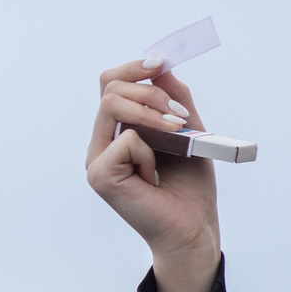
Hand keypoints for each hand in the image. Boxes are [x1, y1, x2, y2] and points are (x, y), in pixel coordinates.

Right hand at [85, 58, 221, 291]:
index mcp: (117, 130)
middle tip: (181, 116)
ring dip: (152, 113)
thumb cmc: (189, 185)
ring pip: (111, 104)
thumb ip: (175, 99)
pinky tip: (155, 176)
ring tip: (178, 134)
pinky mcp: (100, 176)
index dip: (133, 67)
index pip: (111, 83)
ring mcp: (96, 160)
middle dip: (150, 90)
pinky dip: (150, 151)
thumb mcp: (189, 131)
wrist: (194, 227)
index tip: (159, 63)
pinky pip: (126, 140)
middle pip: (110, 87)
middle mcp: (101, 143)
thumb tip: (161, 66)